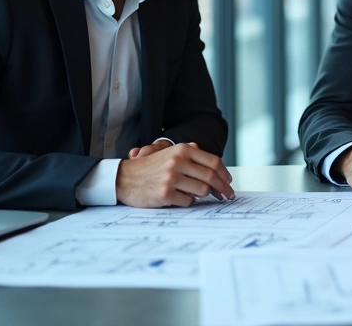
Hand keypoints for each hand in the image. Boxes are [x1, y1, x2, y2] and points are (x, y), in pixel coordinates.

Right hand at [115, 142, 235, 207]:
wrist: (122, 179)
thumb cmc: (148, 168)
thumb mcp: (168, 154)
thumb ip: (189, 154)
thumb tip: (210, 160)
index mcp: (182, 150)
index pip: (214, 162)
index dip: (225, 174)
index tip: (229, 183)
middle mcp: (178, 161)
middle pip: (211, 177)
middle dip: (223, 189)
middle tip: (227, 196)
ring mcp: (171, 178)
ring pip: (202, 190)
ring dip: (204, 196)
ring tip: (197, 195)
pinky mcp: (165, 194)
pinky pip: (188, 201)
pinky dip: (188, 202)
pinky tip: (179, 198)